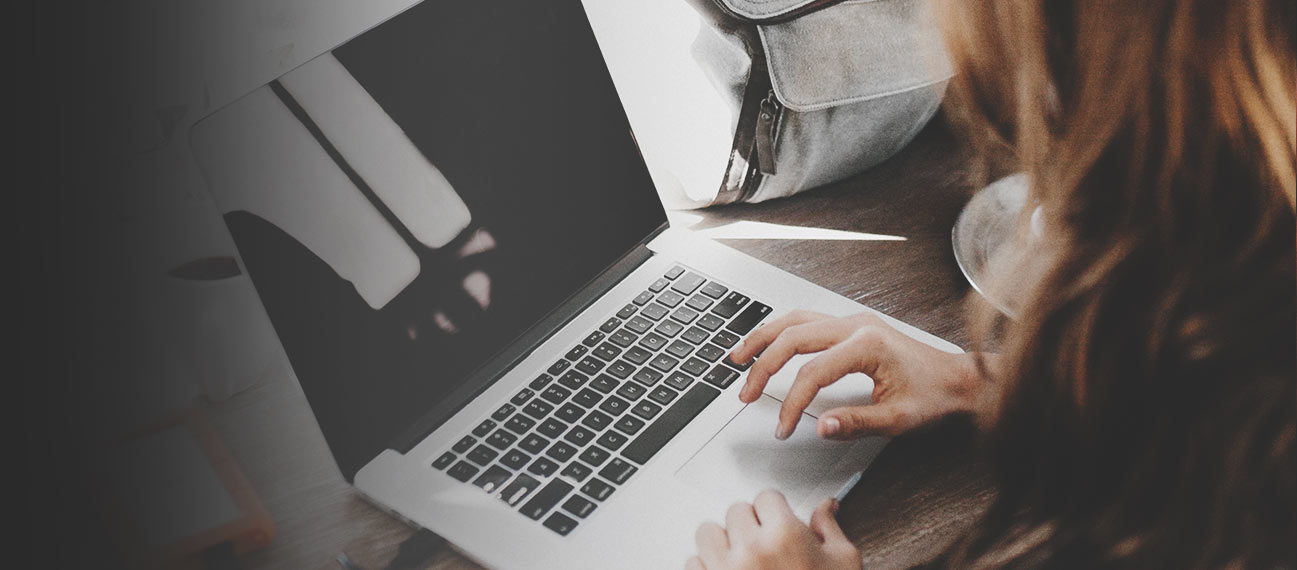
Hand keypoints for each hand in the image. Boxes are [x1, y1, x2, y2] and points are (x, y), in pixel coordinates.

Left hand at [688, 491, 860, 569]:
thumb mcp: (844, 564)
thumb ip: (830, 530)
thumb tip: (826, 507)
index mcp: (785, 535)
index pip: (766, 497)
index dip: (775, 510)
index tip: (778, 522)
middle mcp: (751, 549)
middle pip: (736, 511)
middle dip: (750, 524)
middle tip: (765, 545)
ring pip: (708, 533)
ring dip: (723, 542)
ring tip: (741, 558)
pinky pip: (693, 563)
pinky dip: (706, 567)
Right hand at [729, 310, 983, 439]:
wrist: (959, 380)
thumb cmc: (935, 396)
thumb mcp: (898, 419)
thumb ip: (856, 423)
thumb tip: (820, 426)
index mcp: (867, 345)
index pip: (812, 372)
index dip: (791, 403)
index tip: (783, 427)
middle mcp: (856, 325)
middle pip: (793, 337)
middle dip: (763, 367)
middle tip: (745, 394)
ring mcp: (853, 321)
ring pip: (795, 320)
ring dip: (764, 339)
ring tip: (738, 358)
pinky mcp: (852, 326)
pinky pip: (807, 321)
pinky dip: (781, 332)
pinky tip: (768, 344)